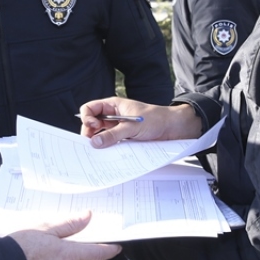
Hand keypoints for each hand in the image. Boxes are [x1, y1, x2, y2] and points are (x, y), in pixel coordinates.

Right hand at [8, 214, 120, 259]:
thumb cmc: (20, 247)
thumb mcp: (44, 229)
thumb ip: (68, 225)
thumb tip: (87, 217)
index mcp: (68, 255)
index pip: (96, 253)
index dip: (109, 250)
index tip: (117, 248)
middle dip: (84, 256)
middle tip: (76, 245)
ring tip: (50, 255)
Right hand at [79, 98, 201, 148]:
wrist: (173, 128)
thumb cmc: (156, 119)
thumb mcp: (132, 126)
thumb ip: (113, 134)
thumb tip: (95, 142)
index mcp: (113, 106)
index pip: (90, 109)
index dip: (87, 118)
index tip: (93, 127)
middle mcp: (113, 116)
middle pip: (92, 123)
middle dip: (90, 133)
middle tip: (92, 144)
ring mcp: (117, 128)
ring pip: (100, 134)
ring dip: (99, 142)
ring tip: (100, 150)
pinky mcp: (123, 138)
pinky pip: (110, 143)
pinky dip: (108, 148)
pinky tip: (108, 154)